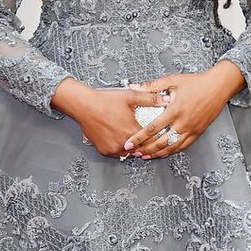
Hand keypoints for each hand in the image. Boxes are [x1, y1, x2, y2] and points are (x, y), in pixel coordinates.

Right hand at [51, 79, 173, 158]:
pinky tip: (123, 141)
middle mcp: (123, 143)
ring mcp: (113, 148)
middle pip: (141, 149)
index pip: (151, 141)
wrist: (84, 105)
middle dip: (145, 144)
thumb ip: (151, 98)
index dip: (156, 138)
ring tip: (136, 140)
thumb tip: (166, 99)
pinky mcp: (104, 150)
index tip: (159, 136)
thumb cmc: (105, 100)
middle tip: (148, 139)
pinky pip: (117, 153)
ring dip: (133, 148)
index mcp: (132, 131)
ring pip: (129, 153)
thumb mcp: (131, 96)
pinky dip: (121, 148)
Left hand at [121, 62, 245, 158]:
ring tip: (146, 155)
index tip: (129, 143)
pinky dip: (171, 151)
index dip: (139, 137)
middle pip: (160, 142)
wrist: (218, 87)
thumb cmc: (197, 83)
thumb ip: (152, 86)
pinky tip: (163, 153)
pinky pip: (183, 146)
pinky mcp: (197, 132)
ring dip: (157, 153)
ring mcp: (191, 129)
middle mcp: (183, 123)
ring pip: (171, 147)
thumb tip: (134, 87)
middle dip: (145, 149)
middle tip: (134, 152)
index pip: (152, 128)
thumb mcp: (172, 80)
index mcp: (175, 110)